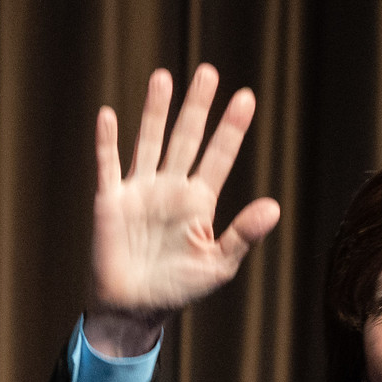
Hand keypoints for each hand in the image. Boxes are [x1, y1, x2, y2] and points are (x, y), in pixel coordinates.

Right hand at [85, 64, 281, 355]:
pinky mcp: (110, 201)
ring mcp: (140, 190)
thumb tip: (274, 207)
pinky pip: (108, 165)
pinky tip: (109, 116)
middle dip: (197, 107)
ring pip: (150, 141)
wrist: (136, 308)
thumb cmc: (179, 288)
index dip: (231, 129)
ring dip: (156, 112)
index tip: (246, 98)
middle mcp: (171, 188)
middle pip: (186, 138)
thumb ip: (243, 234)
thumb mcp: (218, 264)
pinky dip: (107, 142)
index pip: (219, 156)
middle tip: (209, 72)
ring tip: (164, 78)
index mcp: (199, 201)